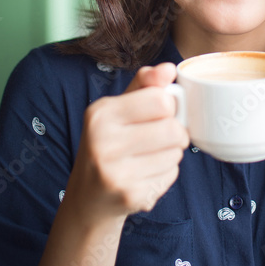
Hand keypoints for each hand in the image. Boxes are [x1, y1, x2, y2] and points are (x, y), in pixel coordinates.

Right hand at [68, 62, 189, 221]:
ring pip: (176, 153)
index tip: (158, 112)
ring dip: (171, 153)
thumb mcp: (117, 108)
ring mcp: (116, 173)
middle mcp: (103, 143)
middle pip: (173, 129)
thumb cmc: (107, 143)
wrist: (88, 197)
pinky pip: (171, 175)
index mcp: (100, 114)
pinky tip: (145, 173)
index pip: (161, 100)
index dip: (168, 105)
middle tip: (159, 136)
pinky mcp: (132, 196)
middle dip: (174, 132)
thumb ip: (144, 85)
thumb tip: (169, 69)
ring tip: (149, 156)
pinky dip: (165, 173)